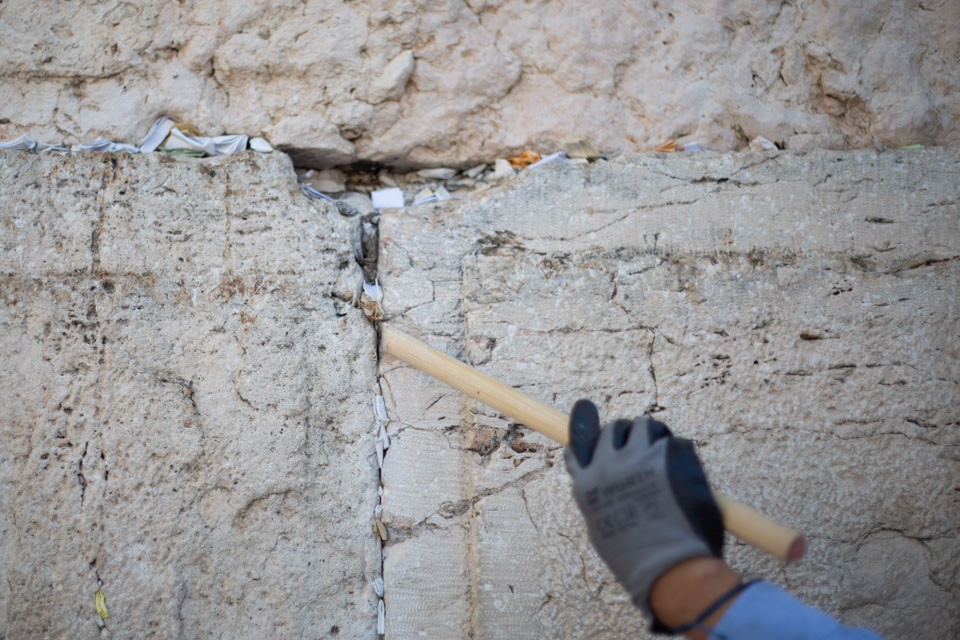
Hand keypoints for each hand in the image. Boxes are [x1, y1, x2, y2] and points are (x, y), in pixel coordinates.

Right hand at [563, 399, 723, 626]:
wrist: (669, 567)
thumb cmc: (639, 558)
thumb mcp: (605, 531)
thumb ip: (604, 501)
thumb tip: (614, 488)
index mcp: (587, 486)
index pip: (578, 447)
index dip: (585, 432)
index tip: (589, 420)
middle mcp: (607, 465)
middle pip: (614, 429)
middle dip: (629, 435)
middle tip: (645, 451)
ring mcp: (637, 457)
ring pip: (644, 425)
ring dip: (654, 436)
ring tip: (666, 457)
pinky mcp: (667, 454)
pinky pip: (674, 441)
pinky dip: (680, 453)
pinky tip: (686, 473)